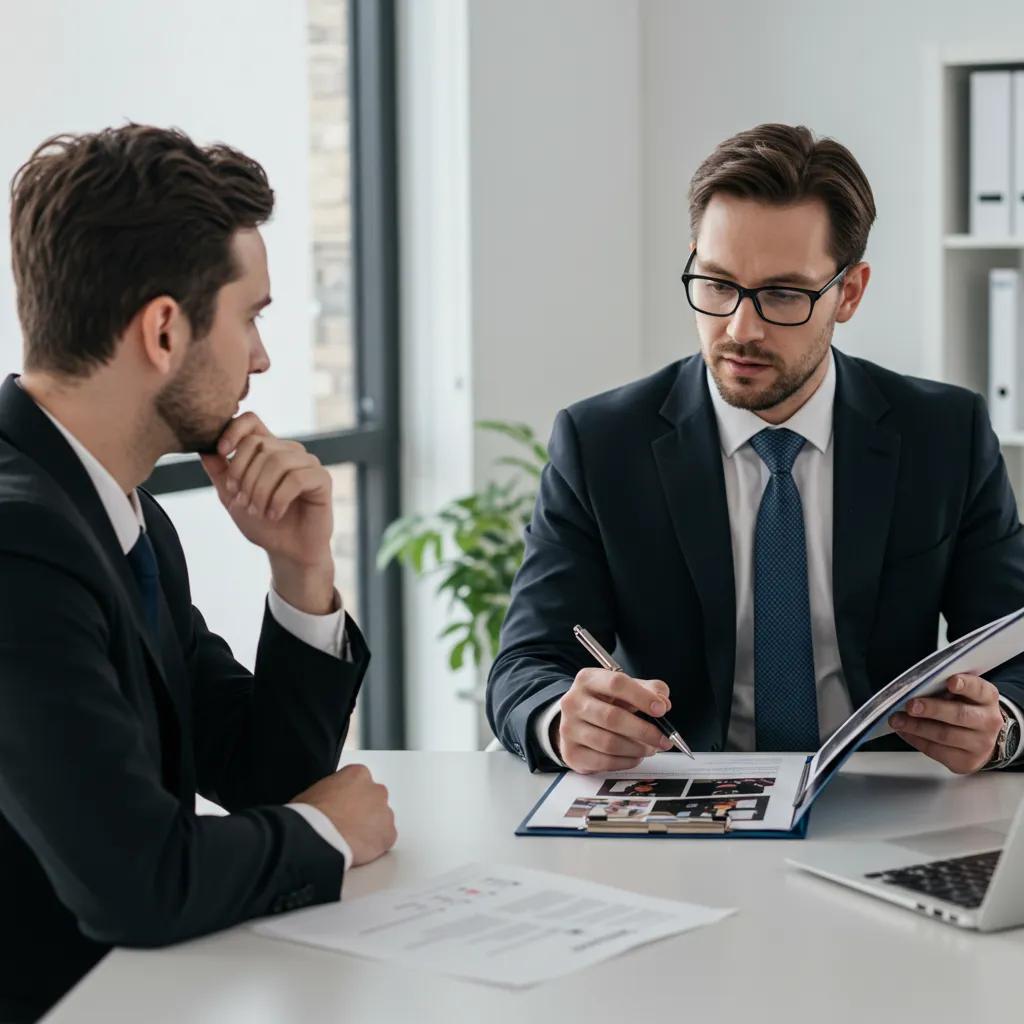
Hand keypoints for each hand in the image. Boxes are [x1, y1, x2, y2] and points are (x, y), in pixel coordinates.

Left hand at [200, 413, 335, 613]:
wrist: (288, 551)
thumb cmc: (263, 524)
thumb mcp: (233, 497)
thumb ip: (220, 473)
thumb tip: (203, 448)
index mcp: (268, 450)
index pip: (251, 420)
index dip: (233, 430)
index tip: (221, 452)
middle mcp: (289, 451)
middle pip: (260, 444)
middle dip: (244, 475)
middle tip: (242, 502)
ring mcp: (308, 463)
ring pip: (277, 461)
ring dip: (260, 491)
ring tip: (258, 511)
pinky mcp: (322, 479)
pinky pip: (295, 479)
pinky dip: (278, 499)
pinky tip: (274, 514)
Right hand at [293, 764, 397, 866]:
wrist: (316, 836)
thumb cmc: (310, 816)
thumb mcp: (315, 792)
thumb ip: (332, 792)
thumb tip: (329, 803)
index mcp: (358, 774)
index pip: (360, 784)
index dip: (349, 799)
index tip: (342, 809)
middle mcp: (376, 790)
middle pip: (374, 801)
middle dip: (363, 813)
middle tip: (347, 825)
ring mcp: (385, 812)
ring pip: (381, 821)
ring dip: (370, 829)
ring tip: (350, 840)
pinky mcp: (388, 835)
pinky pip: (384, 840)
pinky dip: (374, 846)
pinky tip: (357, 850)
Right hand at [556, 668, 674, 773]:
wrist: (576, 721)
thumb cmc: (605, 703)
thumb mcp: (626, 688)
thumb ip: (649, 690)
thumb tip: (663, 703)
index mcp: (588, 680)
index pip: (616, 684)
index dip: (642, 697)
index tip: (661, 709)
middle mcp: (573, 702)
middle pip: (613, 717)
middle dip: (645, 731)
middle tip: (663, 739)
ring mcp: (569, 729)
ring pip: (609, 743)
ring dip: (637, 749)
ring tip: (651, 748)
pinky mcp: (572, 753)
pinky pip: (604, 762)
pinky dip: (627, 761)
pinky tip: (635, 756)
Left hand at [888, 674, 1003, 773]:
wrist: (983, 740)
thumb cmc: (967, 711)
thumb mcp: (963, 694)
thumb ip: (946, 689)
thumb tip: (918, 689)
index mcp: (987, 699)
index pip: (978, 689)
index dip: (965, 685)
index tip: (951, 681)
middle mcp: (987, 722)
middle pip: (959, 715)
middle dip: (932, 709)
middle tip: (911, 706)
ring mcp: (979, 744)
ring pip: (944, 735)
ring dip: (916, 727)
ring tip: (898, 720)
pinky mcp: (966, 762)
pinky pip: (936, 751)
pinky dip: (916, 740)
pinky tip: (905, 731)